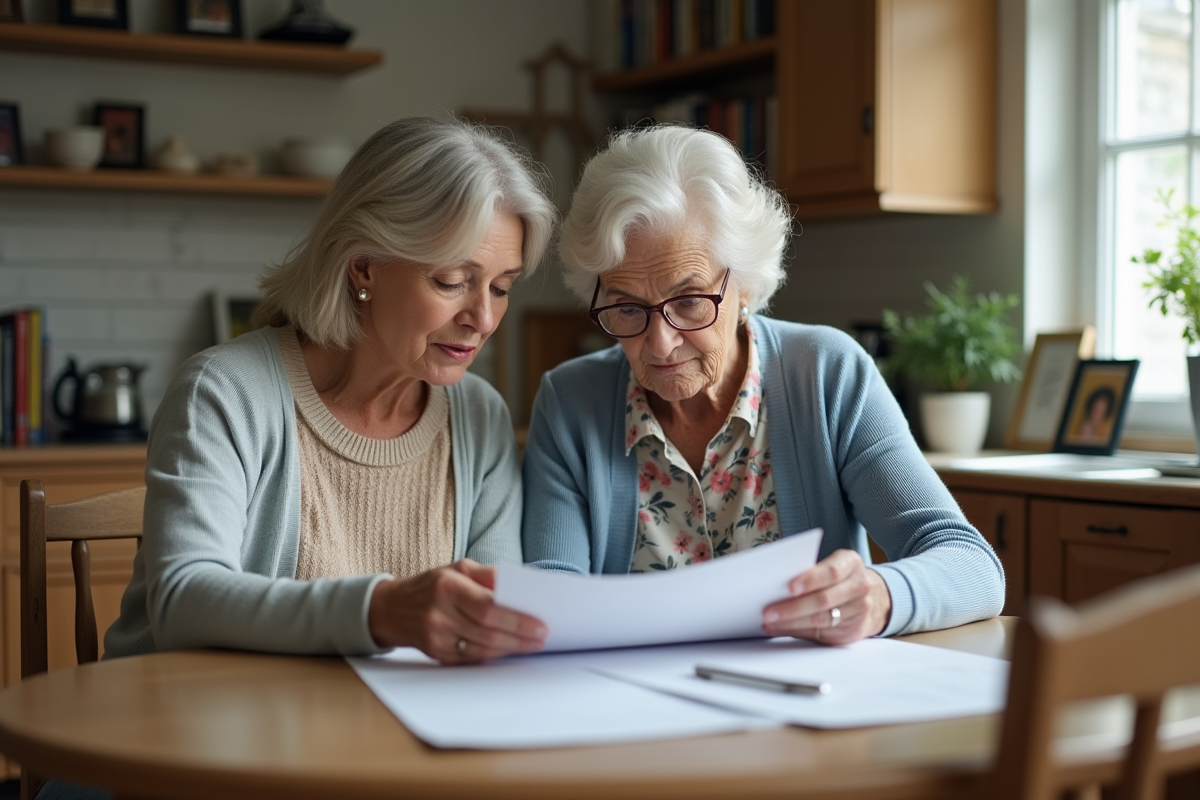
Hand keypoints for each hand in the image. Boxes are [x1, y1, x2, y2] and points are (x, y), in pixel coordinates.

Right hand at [367, 559, 546, 663]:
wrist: (391, 609)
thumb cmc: (432, 585)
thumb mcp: (457, 568)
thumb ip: (488, 575)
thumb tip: (520, 584)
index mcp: (448, 587)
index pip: (489, 607)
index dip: (517, 619)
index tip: (539, 624)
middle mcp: (440, 613)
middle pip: (488, 632)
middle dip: (520, 637)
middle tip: (541, 637)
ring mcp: (437, 637)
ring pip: (482, 650)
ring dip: (510, 649)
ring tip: (530, 644)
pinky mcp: (437, 654)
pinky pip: (471, 659)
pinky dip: (493, 655)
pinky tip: (508, 649)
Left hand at [761, 549, 891, 645]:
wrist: (873, 596)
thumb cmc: (839, 578)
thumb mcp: (831, 566)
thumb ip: (810, 573)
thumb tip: (774, 585)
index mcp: (851, 563)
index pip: (831, 572)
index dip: (810, 580)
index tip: (789, 587)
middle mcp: (859, 586)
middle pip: (824, 599)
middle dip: (793, 607)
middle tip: (768, 612)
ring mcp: (859, 610)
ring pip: (821, 620)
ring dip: (791, 623)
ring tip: (769, 622)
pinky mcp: (853, 631)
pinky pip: (821, 634)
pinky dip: (797, 631)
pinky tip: (780, 628)